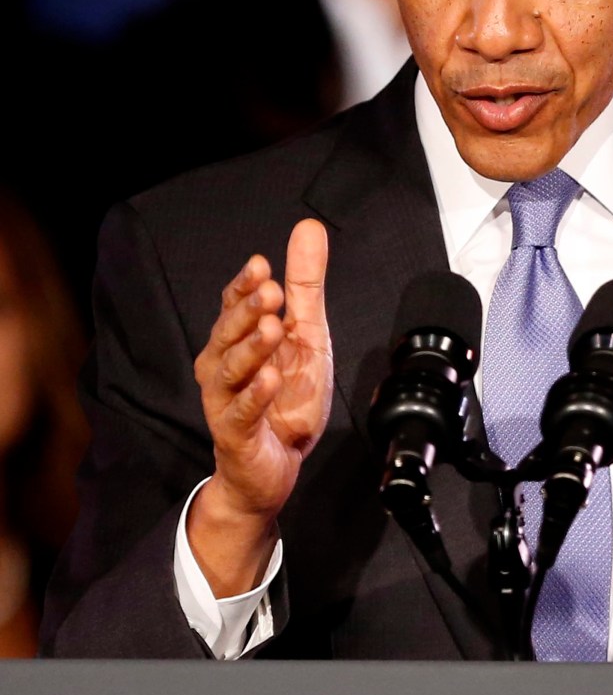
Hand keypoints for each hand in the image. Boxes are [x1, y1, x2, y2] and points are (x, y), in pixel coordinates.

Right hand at [189, 219, 332, 594]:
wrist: (276, 467)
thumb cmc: (285, 400)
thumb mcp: (307, 335)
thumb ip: (306, 285)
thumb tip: (309, 227)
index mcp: (237, 340)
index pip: (234, 305)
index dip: (244, 286)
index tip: (263, 266)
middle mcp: (222, 367)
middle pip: (228, 332)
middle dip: (248, 311)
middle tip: (272, 291)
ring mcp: (225, 401)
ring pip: (231, 370)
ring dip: (251, 348)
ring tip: (273, 329)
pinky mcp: (235, 434)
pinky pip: (240, 412)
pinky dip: (255, 395)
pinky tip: (270, 378)